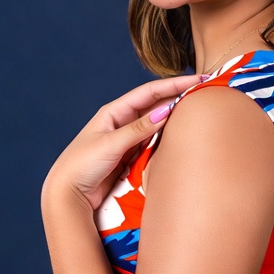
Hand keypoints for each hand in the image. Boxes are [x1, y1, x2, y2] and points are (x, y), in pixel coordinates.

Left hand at [42, 74, 203, 211]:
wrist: (68, 193)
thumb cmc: (82, 164)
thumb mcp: (111, 143)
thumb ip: (139, 128)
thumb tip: (166, 110)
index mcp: (114, 112)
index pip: (150, 92)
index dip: (174, 84)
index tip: (198, 80)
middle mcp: (122, 122)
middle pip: (156, 106)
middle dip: (179, 97)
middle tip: (205, 93)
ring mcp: (128, 140)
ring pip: (157, 125)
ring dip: (175, 118)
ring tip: (199, 111)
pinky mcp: (131, 157)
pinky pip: (154, 143)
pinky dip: (167, 138)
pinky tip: (181, 136)